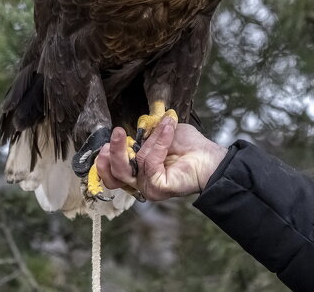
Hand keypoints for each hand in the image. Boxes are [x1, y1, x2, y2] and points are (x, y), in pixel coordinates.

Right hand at [94, 117, 226, 200]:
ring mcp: (148, 187)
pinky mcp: (158, 188)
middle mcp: (139, 181)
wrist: (210, 157)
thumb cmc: (188, 145)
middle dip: (113, 152)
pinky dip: (159, 143)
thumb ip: (145, 132)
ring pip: (134, 163)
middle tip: (117, 133)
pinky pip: (150, 162)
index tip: (104, 144)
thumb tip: (134, 128)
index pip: (111, 173)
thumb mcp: (160, 132)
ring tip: (164, 126)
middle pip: (115, 174)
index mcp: (136, 170)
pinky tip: (168, 130)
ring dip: (150, 140)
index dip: (104, 161)